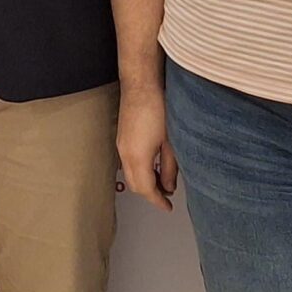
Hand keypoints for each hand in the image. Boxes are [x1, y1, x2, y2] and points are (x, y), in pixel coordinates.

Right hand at [116, 89, 177, 210]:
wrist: (142, 85)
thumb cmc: (158, 107)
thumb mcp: (170, 142)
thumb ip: (169, 168)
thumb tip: (169, 186)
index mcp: (137, 157)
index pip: (146, 189)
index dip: (158, 201)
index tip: (168, 207)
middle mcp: (125, 153)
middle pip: (135, 185)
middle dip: (150, 193)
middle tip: (167, 195)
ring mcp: (121, 145)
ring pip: (130, 174)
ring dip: (145, 181)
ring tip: (163, 179)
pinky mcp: (122, 137)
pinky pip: (128, 162)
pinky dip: (140, 170)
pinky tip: (154, 163)